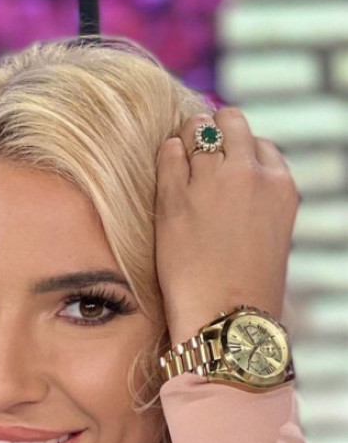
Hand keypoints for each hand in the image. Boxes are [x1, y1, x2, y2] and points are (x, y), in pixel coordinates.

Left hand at [154, 106, 299, 346]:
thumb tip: (234, 188)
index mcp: (280, 186)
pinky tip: (163, 172)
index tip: (222, 172)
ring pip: (197, 129)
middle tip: (195, 156)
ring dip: (185, 140)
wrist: (225, 319)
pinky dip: (165, 155)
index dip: (237, 155)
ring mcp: (213, 183)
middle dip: (211, 133)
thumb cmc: (243, 290)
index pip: (258, 144)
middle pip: (230, 123)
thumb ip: (256, 203)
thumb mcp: (267, 236)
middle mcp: (251, 175)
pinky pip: (168, 153)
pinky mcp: (177, 198)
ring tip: (176, 161)